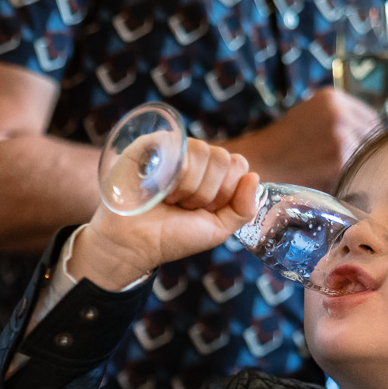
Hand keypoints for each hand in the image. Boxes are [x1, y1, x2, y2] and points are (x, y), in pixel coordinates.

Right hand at [73, 138, 258, 288]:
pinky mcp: (151, 144)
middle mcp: (194, 159)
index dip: (225, 192)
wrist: (133, 244)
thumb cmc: (170, 238)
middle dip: (206, 193)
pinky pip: (180, 148)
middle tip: (183, 206)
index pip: (238, 165)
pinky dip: (173, 176)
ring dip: (188, 187)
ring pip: (204, 152)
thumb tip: (255, 177)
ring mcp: (173, 149)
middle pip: (223, 158)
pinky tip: (158, 188)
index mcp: (211, 175)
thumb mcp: (217, 230)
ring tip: (169, 199)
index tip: (204, 210)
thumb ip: (244, 210)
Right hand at [228, 87, 379, 190]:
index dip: (365, 136)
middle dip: (363, 153)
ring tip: (339, 177)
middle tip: (349, 167)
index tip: (358, 149)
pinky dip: (352, 182)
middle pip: (372, 137)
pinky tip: (336, 183)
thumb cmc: (282, 145)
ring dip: (359, 169)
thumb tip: (369, 134)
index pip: (370, 118)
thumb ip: (340, 117)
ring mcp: (341, 139)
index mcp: (332, 99)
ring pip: (367, 156)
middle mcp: (340, 115)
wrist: (258, 166)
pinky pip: (358, 174)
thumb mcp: (309, 115)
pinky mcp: (339, 164)